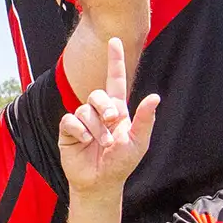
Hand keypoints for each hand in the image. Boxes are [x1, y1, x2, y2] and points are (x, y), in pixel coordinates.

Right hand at [58, 37, 159, 194]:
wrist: (100, 182)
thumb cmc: (121, 163)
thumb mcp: (138, 142)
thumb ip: (145, 120)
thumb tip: (155, 97)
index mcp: (117, 110)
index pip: (115, 80)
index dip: (115, 60)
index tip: (114, 40)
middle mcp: (98, 112)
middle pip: (97, 94)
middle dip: (105, 107)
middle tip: (113, 122)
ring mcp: (81, 120)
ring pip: (84, 110)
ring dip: (96, 128)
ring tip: (101, 144)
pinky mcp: (68, 131)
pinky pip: (70, 121)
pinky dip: (79, 131)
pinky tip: (84, 142)